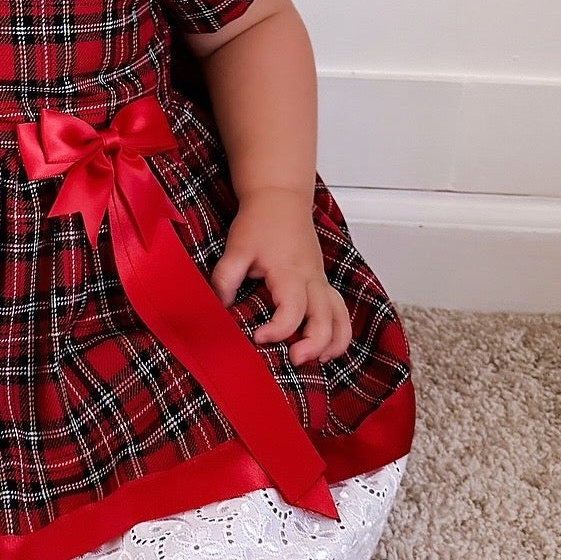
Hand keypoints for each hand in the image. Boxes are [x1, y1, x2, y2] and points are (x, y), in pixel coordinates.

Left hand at [209, 188, 351, 365]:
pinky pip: (339, 310)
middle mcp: (312, 279)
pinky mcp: (321, 282)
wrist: (280, 198)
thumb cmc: (260, 221)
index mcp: (290, 272)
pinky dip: (339, 331)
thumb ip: (225, 277)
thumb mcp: (236, 247)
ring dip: (334, 342)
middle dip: (315, 344)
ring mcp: (320, 281)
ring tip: (317, 361)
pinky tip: (326, 348)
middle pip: (326, 318)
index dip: (279, 329)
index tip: (259, 337)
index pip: (293, 309)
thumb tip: (219, 308)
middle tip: (294, 360)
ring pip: (340, 317)